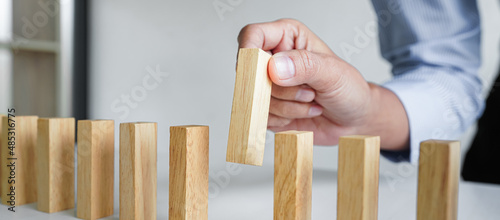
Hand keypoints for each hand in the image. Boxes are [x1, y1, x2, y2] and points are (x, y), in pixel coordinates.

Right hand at [238, 19, 408, 149]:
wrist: (354, 120)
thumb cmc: (349, 89)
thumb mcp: (333, 73)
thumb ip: (305, 65)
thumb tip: (274, 67)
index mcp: (286, 38)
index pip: (252, 35)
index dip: (250, 53)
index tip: (266, 73)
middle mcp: (273, 59)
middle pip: (251, 73)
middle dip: (280, 89)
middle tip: (308, 91)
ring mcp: (268, 85)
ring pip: (257, 98)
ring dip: (288, 107)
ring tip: (311, 101)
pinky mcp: (267, 108)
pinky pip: (262, 117)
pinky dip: (284, 119)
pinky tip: (303, 112)